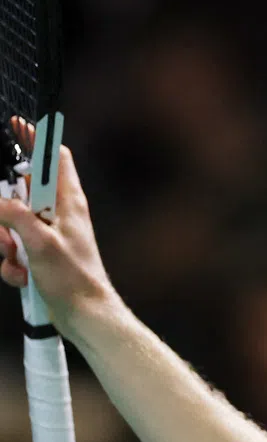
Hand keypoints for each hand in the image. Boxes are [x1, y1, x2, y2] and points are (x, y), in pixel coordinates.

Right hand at [0, 126, 117, 337]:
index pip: (54, 157)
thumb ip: (14, 216)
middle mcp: (60, 214)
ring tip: (17, 259)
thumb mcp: (38, 243)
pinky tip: (23, 277)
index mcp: (68, 202)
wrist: (85, 316)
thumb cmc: (74, 279)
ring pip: (11, 224)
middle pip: (21, 191)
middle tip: (9, 232)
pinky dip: (12, 264)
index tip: (16, 126)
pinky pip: (14, 250)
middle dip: (4, 209)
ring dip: (6, 243)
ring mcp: (50, 234)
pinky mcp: (41, 255)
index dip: (35, 140)